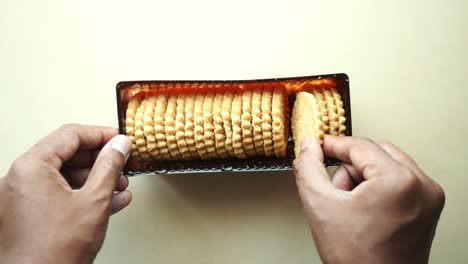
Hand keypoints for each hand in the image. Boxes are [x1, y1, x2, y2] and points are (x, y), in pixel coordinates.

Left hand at [0, 124, 131, 263]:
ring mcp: (25, 197)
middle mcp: (22, 178)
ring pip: (66, 175)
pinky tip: (110, 200)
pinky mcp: (31, 213)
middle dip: (100, 160)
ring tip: (120, 185)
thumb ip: (109, 167)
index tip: (119, 139)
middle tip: (122, 161)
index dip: (100, 134)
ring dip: (96, 179)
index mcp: (32, 167)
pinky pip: (61, 194)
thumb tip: (119, 145)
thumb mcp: (94, 201)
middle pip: (68, 154)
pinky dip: (85, 194)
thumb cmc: (54, 250)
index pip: (70, 135)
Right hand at [293, 136, 444, 263]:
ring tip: (352, 207)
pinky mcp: (428, 208)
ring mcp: (429, 198)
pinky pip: (400, 181)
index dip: (333, 144)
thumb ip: (308, 168)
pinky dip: (379, 188)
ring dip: (364, 178)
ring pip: (388, 165)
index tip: (318, 146)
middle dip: (351, 167)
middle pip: (376, 152)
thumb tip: (308, 146)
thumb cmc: (358, 260)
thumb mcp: (320, 206)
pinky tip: (366, 211)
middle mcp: (422, 186)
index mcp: (399, 181)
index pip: (359, 145)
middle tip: (337, 191)